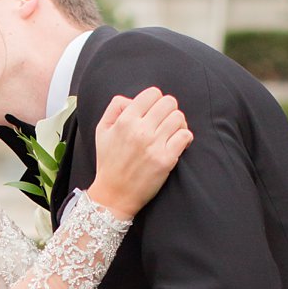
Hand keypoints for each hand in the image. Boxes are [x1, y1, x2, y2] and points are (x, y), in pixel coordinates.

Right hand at [89, 87, 192, 220]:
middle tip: (164, 121)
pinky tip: (178, 143)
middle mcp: (140, 130)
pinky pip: (185, 136)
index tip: (154, 111)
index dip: (156, 100)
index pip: (153, 93)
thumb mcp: (102, 130)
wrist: (114, 194)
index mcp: (125, 120)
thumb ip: (115, 108)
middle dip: (169, 110)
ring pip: (179, 117)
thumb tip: (132, 99)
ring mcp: (154, 145)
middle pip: (169, 103)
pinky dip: (185, 137)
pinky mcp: (166, 160)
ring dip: (178, 123)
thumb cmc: (109, 162)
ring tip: (172, 132)